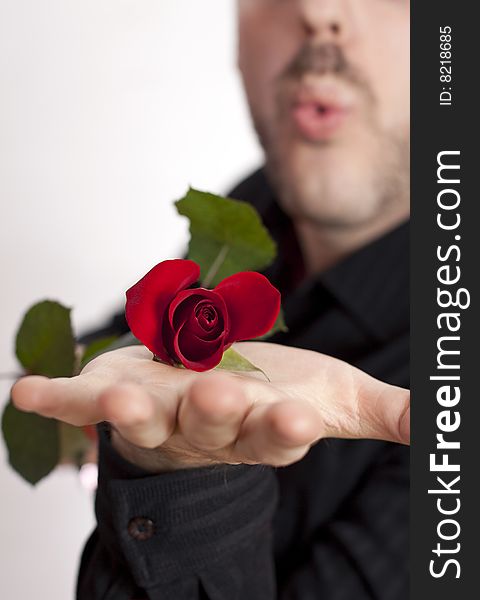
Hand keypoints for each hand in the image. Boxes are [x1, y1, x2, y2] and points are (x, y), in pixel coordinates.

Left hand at [11, 343, 409, 471]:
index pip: (277, 436)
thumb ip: (382, 413)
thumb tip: (445, 428)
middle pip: (212, 423)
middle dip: (215, 409)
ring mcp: (157, 415)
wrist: (216, 396)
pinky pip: (81, 402)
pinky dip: (55, 397)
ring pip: (144, 420)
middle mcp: (207, 430)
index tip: (295, 417)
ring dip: (130, 411)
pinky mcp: (118, 396)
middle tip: (218, 392)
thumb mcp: (334, 398)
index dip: (283, 430)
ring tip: (121, 396)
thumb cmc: (277, 396)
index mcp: (262, 432)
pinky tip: (22, 389)